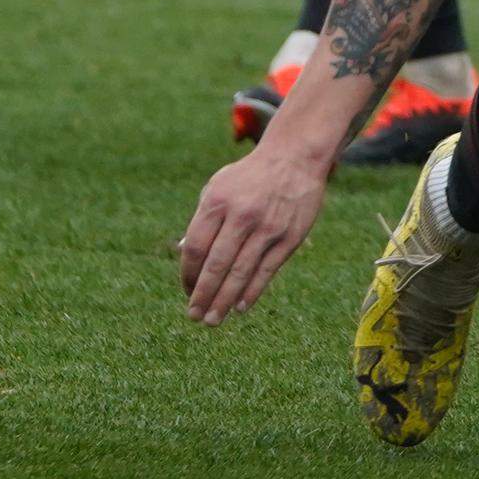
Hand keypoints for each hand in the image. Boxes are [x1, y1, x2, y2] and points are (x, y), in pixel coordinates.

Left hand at [177, 138, 330, 322]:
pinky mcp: (288, 238)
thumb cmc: (249, 177)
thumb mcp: (218, 187)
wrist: (294, 158)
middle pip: (216, 265)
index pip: (196, 247)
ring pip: (240, 273)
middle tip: (194, 316)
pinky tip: (239, 308)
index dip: (188, 274)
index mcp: (217, 201)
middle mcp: (241, 215)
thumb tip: (184, 256)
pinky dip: (251, 292)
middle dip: (203, 295)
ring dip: (224, 301)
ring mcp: (267, 228)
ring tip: (213, 320)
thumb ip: (202, 220)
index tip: (186, 290)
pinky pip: (265, 271)